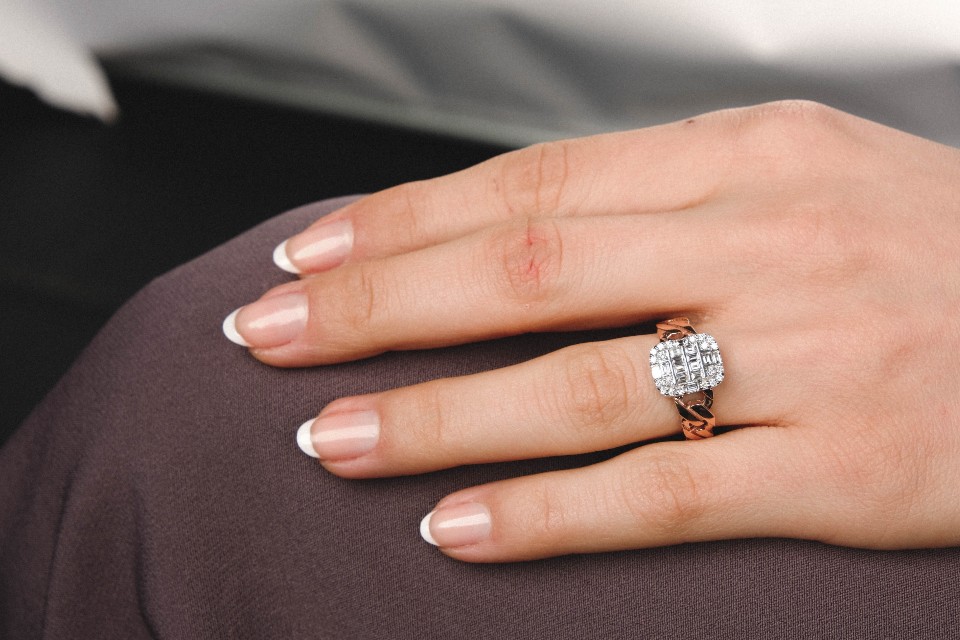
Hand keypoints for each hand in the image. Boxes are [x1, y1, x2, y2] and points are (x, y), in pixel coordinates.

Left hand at [223, 101, 959, 561]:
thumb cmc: (931, 250)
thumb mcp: (798, 178)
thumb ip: (662, 199)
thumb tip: (512, 227)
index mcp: (748, 155)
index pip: (530, 181)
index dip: (403, 220)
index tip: (308, 252)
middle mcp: (764, 243)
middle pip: (523, 268)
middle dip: (377, 304)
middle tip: (267, 334)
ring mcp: (803, 356)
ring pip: (574, 384)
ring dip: (434, 415)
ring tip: (330, 440)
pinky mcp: (840, 469)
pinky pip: (661, 494)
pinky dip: (547, 512)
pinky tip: (455, 526)